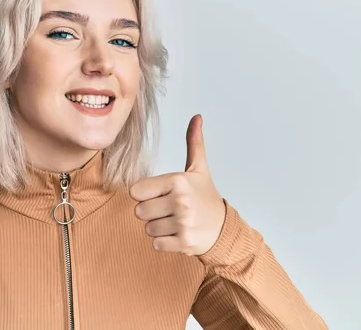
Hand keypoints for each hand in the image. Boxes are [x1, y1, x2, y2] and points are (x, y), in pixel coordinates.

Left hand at [129, 114, 225, 255]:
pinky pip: (155, 243)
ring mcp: (183, 223)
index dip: (145, 194)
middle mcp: (180, 201)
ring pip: (147, 228)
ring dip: (158, 227)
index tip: (160, 194)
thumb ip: (194, 143)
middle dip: (151, 212)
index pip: (136, 191)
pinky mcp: (184, 242)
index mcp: (177, 181)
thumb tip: (196, 117)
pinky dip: (163, 242)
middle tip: (169, 210)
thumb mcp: (199, 169)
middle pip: (139, 211)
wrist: (225, 228)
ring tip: (175, 221)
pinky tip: (178, 234)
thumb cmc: (205, 197)